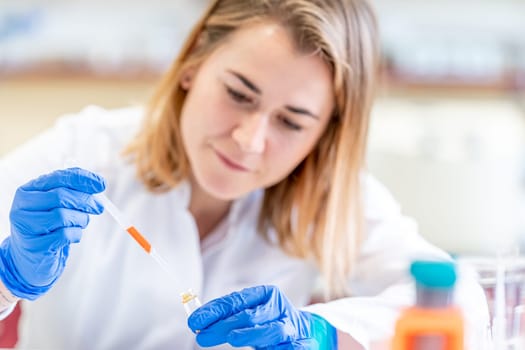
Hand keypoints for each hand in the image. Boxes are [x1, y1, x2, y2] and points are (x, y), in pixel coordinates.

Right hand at [0, 168, 104, 299]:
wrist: (31, 257)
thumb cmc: (48, 226)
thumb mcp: (56, 204)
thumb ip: (73, 190)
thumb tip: (98, 184)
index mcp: (29, 190)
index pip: (58, 177)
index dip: (82, 179)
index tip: (101, 184)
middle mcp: (22, 206)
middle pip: (61, 196)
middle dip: (85, 201)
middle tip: (99, 207)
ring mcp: (25, 226)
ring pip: (63, 216)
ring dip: (81, 219)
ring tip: (82, 223)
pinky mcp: (34, 245)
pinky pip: (64, 235)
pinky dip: (76, 234)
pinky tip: (73, 236)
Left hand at [187, 285, 336, 348]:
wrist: (305, 331)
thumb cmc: (269, 321)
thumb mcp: (249, 314)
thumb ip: (228, 315)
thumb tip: (198, 323)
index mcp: (265, 294)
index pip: (236, 301)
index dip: (215, 310)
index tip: (194, 320)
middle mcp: (278, 308)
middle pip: (251, 315)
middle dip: (225, 325)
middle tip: (202, 335)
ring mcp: (290, 326)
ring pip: (272, 330)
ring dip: (252, 334)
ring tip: (233, 339)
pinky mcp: (301, 344)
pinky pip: (291, 348)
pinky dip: (285, 349)